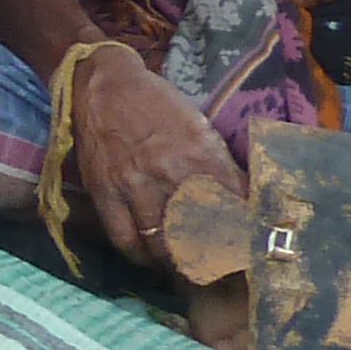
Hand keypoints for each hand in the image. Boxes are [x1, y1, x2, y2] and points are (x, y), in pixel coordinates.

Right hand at [66, 46, 240, 263]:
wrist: (103, 83)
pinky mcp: (105, 191)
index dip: (242, 237)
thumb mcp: (198, 127)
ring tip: (185, 266)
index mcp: (202, 156)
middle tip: (218, 266)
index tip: (247, 251)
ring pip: (162, 244)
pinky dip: (140, 255)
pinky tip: (149, 258)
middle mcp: (170, 174)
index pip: (233, 211)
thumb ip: (219, 164)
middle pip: (199, 235)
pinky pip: (124, 238)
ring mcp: (134, 185)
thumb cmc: (156, 103)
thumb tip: (241, 200)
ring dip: (176, 261)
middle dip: (211, 257)